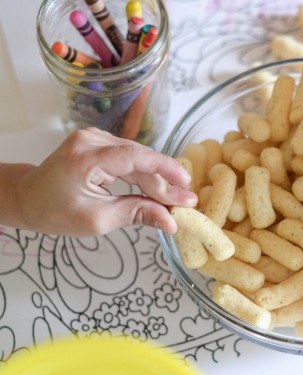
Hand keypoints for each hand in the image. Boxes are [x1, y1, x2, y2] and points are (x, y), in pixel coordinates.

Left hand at [13, 128, 196, 236]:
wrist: (26, 197)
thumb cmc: (54, 212)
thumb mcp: (97, 220)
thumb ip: (136, 215)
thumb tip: (170, 221)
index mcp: (86, 158)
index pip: (137, 158)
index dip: (167, 171)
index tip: (187, 188)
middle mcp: (91, 139)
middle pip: (140, 159)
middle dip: (165, 182)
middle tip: (186, 203)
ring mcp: (94, 137)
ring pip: (138, 157)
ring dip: (157, 179)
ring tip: (176, 199)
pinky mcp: (98, 142)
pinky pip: (129, 157)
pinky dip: (144, 174)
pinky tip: (158, 189)